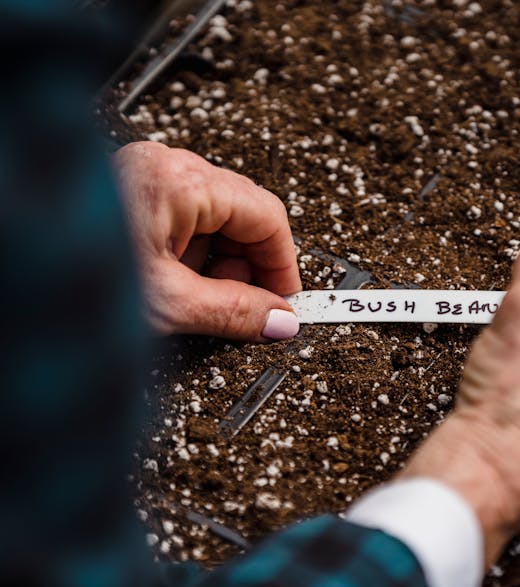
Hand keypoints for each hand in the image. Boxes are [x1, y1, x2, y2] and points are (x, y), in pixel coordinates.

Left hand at [114, 142, 301, 340]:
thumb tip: (278, 319)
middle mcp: (166, 166)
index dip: (283, 266)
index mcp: (180, 180)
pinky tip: (168, 283)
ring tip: (186, 298)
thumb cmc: (66, 279)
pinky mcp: (133, 191)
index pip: (268, 216)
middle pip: (243, 216)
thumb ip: (233, 312)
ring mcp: (148, 175)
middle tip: (241, 310)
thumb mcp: (166, 305)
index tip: (286, 304)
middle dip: (246, 268)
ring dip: (214, 265)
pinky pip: (184, 220)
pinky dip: (188, 255)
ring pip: (214, 221)